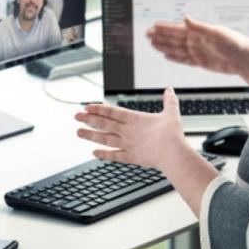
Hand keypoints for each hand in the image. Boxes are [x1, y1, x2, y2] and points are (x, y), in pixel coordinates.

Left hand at [75, 88, 193, 170]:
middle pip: (104, 123)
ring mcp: (128, 144)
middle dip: (89, 119)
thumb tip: (170, 90)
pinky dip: (104, 154)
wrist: (173, 154)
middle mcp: (127, 131)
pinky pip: (114, 155)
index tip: (86, 107)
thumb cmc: (172, 134)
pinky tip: (94, 153)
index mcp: (135, 119)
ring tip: (78, 132)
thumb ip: (169, 101)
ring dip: (90, 135)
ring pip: (105, 138)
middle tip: (76, 116)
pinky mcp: (131, 157)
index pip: (112, 111)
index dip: (98, 108)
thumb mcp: (171, 113)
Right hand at [146, 16, 248, 73]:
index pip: (177, 30)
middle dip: (160, 37)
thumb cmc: (234, 43)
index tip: (153, 26)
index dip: (165, 28)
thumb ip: (199, 27)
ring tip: (152, 44)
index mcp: (198, 32)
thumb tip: (185, 18)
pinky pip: (184, 60)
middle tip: (147, 34)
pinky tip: (166, 55)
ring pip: (176, 49)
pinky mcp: (201, 62)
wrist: (245, 59)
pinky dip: (174, 57)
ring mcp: (198, 51)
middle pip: (174, 39)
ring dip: (164, 46)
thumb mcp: (216, 33)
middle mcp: (196, 40)